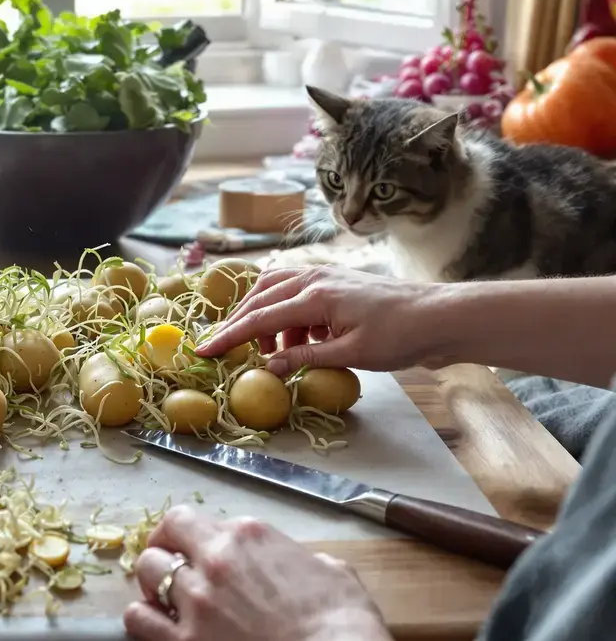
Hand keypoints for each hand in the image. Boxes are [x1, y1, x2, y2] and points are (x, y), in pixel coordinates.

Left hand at [125, 506, 390, 640]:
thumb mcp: (332, 572)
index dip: (185, 535)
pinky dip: (144, 620)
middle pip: (161, 542)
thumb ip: (298, 559)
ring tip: (163, 600)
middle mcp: (214, 561)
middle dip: (164, 555)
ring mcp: (196, 603)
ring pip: (145, 575)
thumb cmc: (344, 622)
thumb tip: (297, 564)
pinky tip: (157, 625)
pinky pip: (139, 621)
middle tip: (173, 574)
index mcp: (247, 535)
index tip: (188, 548)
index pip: (190, 519)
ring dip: (152, 586)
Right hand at [194, 266, 446, 374]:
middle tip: (226, 348)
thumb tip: (267, 366)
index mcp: (314, 295)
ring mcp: (325, 277)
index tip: (204, 351)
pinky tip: (298, 341)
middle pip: (260, 297)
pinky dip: (287, 316)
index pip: (260, 318)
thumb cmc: (401, 335)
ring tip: (270, 350)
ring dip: (264, 317)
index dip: (229, 336)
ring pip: (275, 290)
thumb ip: (305, 357)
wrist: (440, 316)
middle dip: (240, 322)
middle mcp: (314, 278)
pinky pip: (296, 293)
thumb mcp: (351, 354)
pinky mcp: (336, 284)